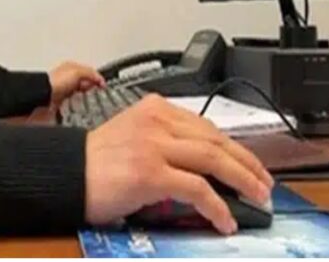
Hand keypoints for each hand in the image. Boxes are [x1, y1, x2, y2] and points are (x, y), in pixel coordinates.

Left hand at [49, 61, 105, 107]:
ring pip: (81, 92)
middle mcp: (69, 77)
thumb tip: (100, 79)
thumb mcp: (78, 72)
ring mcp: (66, 88)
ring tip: (84, 97)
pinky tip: (78, 102)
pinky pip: (75, 100)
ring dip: (84, 95)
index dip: (97, 78)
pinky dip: (78, 102)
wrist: (44, 95)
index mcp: (72, 67)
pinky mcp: (63, 99)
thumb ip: (91, 73)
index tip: (103, 85)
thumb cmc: (56, 81)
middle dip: (90, 87)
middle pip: (86, 83)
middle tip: (92, 91)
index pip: (90, 71)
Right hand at [85, 94, 273, 234]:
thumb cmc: (96, 162)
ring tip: (257, 196)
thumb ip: (167, 141)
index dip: (234, 146)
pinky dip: (217, 205)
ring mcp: (154, 145)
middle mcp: (157, 121)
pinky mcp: (151, 172)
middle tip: (263, 182)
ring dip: (242, 180)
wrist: (65, 174)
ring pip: (213, 158)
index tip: (249, 162)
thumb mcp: (135, 136)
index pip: (206, 126)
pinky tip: (225, 219)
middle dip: (246, 163)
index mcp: (155, 109)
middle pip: (216, 139)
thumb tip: (204, 168)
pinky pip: (197, 188)